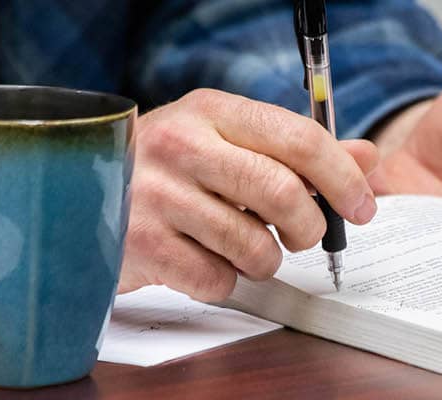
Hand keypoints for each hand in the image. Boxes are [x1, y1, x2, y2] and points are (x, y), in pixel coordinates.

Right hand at [118, 89, 378, 300]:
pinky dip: (224, 280)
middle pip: (284, 193)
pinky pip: (218, 281)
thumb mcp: (225, 140)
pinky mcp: (141, 245)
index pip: (298, 138)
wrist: (76, 194)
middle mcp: (181, 145)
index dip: (343, 177)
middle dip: (309, 226)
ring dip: (264, 259)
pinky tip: (203, 259)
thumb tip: (365, 157)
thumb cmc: (166, 170)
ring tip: (244, 247)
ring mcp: (157, 196)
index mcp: (210, 111)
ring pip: (255, 246)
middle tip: (304, 235)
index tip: (361, 206)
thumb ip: (295, 149)